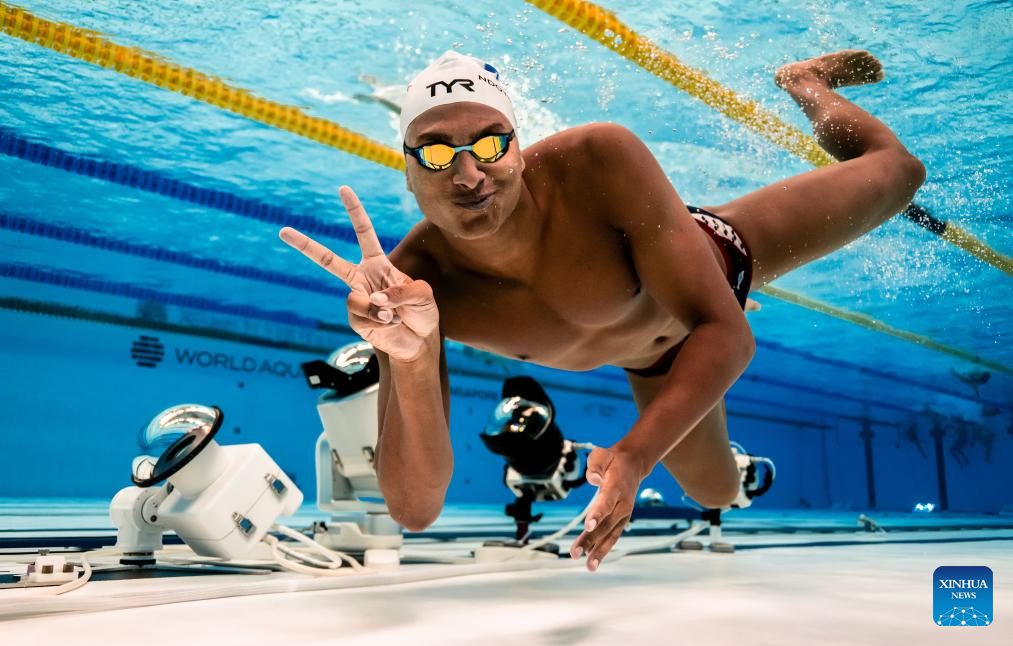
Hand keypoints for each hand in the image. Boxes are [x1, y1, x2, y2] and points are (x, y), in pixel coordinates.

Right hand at [279, 186, 438, 361]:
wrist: (419, 341)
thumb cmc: (422, 312)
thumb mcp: (424, 294)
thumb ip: (403, 290)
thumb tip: (376, 299)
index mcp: (377, 263)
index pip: (364, 233)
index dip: (354, 211)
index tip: (342, 189)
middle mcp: (362, 278)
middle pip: (329, 260)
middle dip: (306, 246)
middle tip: (283, 231)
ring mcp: (356, 299)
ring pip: (353, 297)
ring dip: (379, 307)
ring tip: (395, 315)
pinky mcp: (355, 320)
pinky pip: (360, 315)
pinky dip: (380, 320)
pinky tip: (390, 323)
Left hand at [569, 446, 647, 571]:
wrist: (633, 464)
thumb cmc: (612, 460)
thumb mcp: (602, 454)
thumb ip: (596, 466)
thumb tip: (593, 478)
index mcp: (616, 486)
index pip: (606, 501)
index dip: (598, 513)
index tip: (588, 525)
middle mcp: (623, 503)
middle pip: (606, 523)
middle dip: (591, 539)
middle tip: (576, 553)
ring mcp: (624, 513)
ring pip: (611, 534)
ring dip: (599, 551)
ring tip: (588, 566)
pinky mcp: (622, 520)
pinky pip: (613, 536)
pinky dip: (604, 549)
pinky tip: (593, 562)